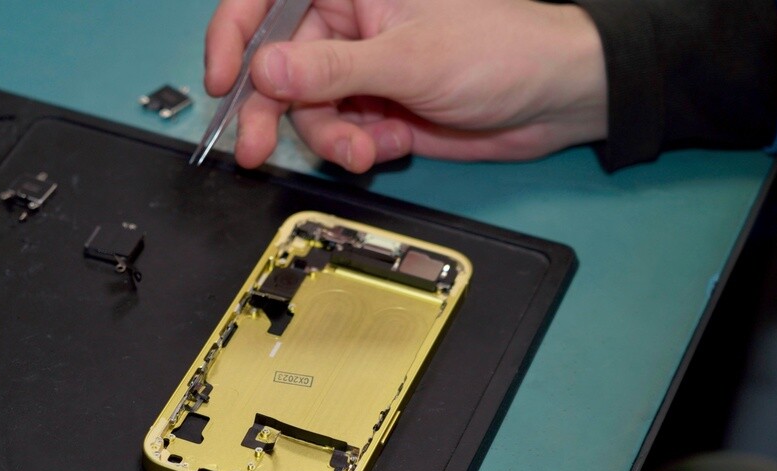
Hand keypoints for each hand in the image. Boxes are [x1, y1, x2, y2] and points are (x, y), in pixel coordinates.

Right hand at [205, 0, 607, 171]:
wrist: (555, 98)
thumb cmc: (500, 50)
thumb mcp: (408, 59)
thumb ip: (331, 67)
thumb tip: (266, 69)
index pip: (266, 1)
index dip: (233, 35)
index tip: (221, 79)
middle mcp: (347, 25)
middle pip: (276, 68)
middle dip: (269, 111)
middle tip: (256, 149)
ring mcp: (359, 69)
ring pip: (306, 110)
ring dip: (327, 138)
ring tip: (363, 149)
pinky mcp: (374, 108)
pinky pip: (337, 133)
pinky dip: (355, 148)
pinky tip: (387, 146)